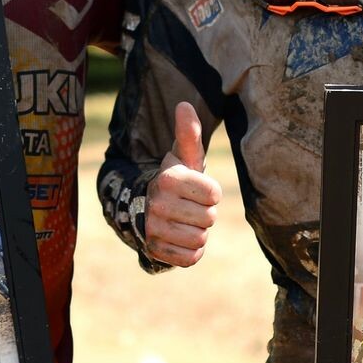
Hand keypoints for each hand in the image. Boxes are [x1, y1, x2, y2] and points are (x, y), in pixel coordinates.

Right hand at [144, 101, 221, 266]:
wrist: (148, 210)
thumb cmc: (176, 181)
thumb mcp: (184, 157)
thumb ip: (189, 134)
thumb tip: (185, 104)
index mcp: (168, 179)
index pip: (214, 194)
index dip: (210, 193)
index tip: (196, 190)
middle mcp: (157, 204)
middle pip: (209, 219)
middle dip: (205, 214)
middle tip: (189, 208)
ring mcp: (154, 229)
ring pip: (201, 239)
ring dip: (198, 233)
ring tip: (184, 222)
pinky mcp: (156, 251)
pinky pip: (191, 258)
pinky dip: (191, 251)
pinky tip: (180, 238)